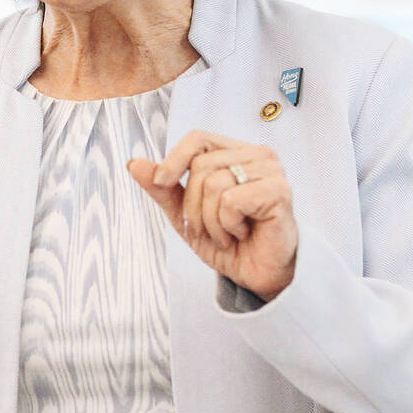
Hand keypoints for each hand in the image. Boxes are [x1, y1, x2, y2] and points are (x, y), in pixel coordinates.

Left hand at [128, 130, 297, 299]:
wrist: (257, 274)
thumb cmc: (230, 240)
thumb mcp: (185, 213)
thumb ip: (163, 188)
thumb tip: (134, 163)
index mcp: (235, 152)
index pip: (198, 138)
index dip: (174, 159)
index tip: (161, 181)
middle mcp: (256, 155)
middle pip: (201, 165)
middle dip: (193, 206)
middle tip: (207, 229)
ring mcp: (271, 171)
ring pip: (213, 184)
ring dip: (210, 221)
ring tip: (227, 234)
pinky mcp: (278, 192)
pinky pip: (230, 201)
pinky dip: (227, 225)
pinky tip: (241, 233)